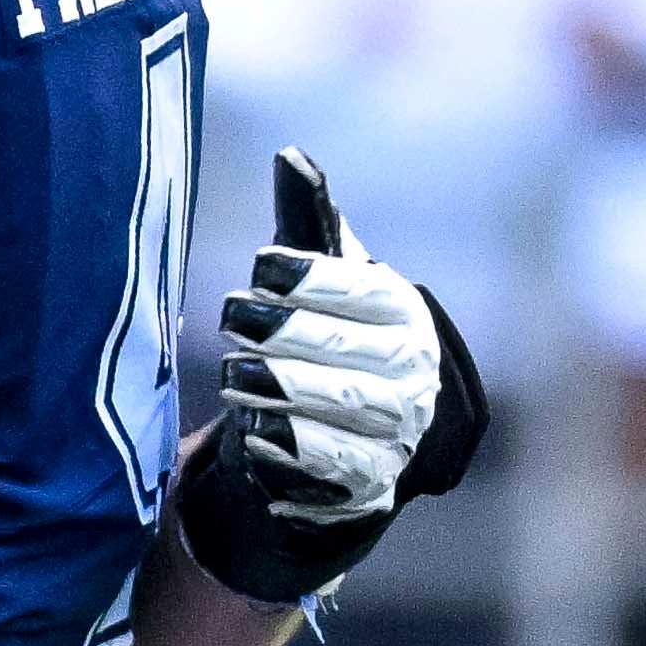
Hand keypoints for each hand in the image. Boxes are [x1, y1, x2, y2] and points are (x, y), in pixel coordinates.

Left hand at [171, 149, 483, 599]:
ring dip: (280, 393)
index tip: (262, 270)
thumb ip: (308, 225)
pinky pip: (328, 471)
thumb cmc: (327, 341)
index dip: (308, 279)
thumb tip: (292, 156)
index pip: (360, 289)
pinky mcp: (369, 489)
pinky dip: (289, 456)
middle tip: (233, 321)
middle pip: (342, 349)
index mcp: (402, 313)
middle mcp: (411, 373)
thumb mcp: (320, 284)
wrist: (345, 441)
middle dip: (281, 334)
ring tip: (238, 382)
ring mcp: (396, 434)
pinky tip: (256, 440)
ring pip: (336, 408)